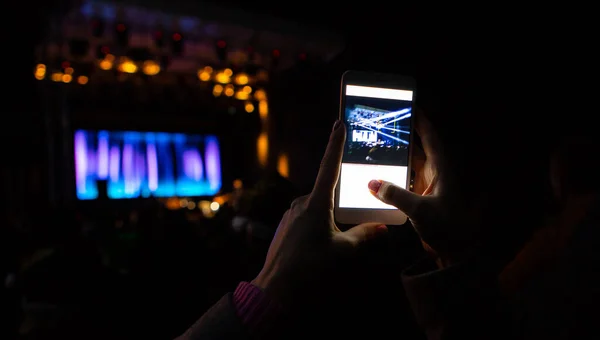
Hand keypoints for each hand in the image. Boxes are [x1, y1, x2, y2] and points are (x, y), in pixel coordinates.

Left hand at [252, 121, 387, 304]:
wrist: (275, 290)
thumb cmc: (310, 269)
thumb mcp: (343, 252)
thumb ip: (363, 236)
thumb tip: (381, 227)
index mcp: (316, 204)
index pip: (329, 167)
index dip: (335, 144)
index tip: (339, 122)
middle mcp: (300, 204)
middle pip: (327, 194)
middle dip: (342, 203)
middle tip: (355, 217)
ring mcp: (290, 216)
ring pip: (318, 209)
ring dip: (330, 219)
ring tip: (338, 242)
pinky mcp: (285, 228)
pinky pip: (307, 220)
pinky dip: (319, 227)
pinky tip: (322, 248)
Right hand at [368, 113, 482, 266]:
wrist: (454, 252)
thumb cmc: (446, 228)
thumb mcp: (421, 210)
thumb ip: (396, 195)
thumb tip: (371, 183)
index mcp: (442, 169)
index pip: (431, 138)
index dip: (421, 121)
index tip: (408, 106)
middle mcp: (435, 173)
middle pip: (417, 147)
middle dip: (402, 135)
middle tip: (382, 123)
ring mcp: (427, 185)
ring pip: (409, 164)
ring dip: (395, 156)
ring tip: (374, 144)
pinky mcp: (420, 197)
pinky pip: (403, 180)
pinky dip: (392, 175)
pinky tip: (376, 173)